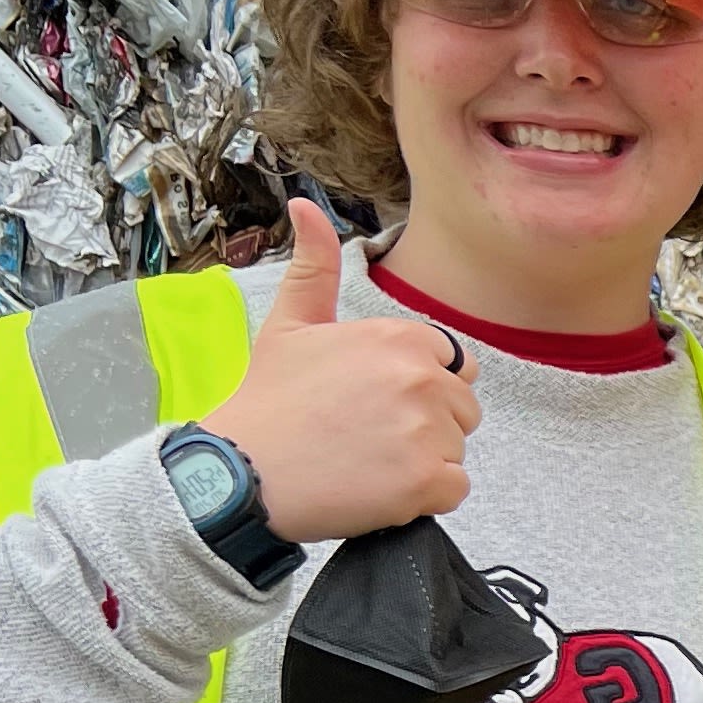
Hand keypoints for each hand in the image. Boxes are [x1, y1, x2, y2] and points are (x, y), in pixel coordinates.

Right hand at [203, 200, 480, 544]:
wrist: (240, 473)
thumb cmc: (266, 401)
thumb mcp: (289, 323)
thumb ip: (315, 267)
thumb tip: (305, 205)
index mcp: (400, 338)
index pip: (454, 365)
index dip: (418, 387)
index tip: (372, 401)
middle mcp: (423, 378)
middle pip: (462, 409)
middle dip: (425, 424)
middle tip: (364, 434)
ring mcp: (430, 431)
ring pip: (457, 450)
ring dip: (423, 461)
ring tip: (364, 460)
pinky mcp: (429, 482)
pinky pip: (455, 489)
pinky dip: (426, 496)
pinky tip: (378, 487)